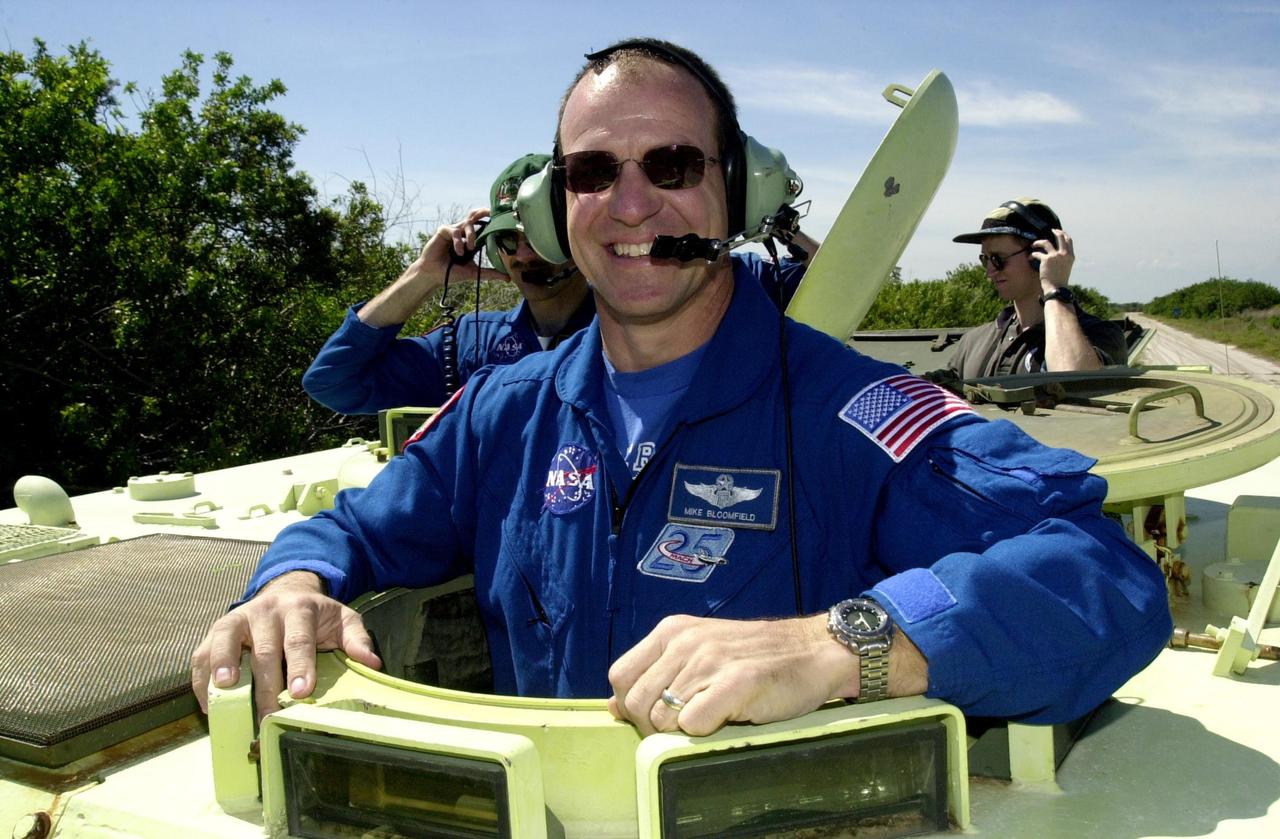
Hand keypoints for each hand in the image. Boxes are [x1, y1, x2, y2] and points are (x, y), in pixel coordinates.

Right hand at [190, 570, 381, 718]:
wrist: (287, 591)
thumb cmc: (316, 616)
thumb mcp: (342, 619)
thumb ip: (357, 639)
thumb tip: (373, 663)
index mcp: (300, 609)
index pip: (299, 639)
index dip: (300, 666)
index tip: (301, 692)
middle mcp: (266, 611)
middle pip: (264, 649)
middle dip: (266, 683)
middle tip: (269, 713)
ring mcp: (239, 618)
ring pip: (226, 640)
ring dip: (222, 666)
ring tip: (225, 692)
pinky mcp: (218, 629)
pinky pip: (203, 651)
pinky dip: (202, 676)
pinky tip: (208, 702)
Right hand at [417, 206, 506, 282]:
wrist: (434, 276)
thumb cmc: (452, 273)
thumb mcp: (475, 272)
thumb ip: (490, 273)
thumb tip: (508, 278)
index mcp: (471, 239)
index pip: (483, 226)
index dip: (491, 222)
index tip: (502, 220)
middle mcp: (463, 233)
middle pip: (474, 216)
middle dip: (483, 212)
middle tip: (492, 213)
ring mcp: (453, 230)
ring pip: (467, 223)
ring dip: (471, 235)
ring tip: (471, 248)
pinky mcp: (443, 231)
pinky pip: (455, 231)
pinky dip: (459, 242)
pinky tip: (459, 252)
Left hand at [607, 613, 856, 736]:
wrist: (813, 650)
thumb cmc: (754, 657)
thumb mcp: (697, 653)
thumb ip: (657, 675)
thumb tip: (614, 706)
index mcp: (672, 631)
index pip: (621, 676)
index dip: (632, 705)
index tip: (656, 714)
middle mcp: (686, 642)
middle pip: (637, 703)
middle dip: (653, 727)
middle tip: (686, 726)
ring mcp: (711, 660)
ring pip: (663, 719)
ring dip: (683, 731)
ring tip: (712, 718)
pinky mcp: (737, 682)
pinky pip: (694, 724)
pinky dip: (706, 732)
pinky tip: (727, 718)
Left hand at [1036, 228, 1074, 293]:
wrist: (1056, 288)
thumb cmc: (1059, 280)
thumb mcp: (1066, 268)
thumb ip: (1063, 259)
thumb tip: (1057, 253)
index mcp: (1070, 256)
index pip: (1069, 241)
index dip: (1063, 235)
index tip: (1059, 232)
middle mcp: (1064, 254)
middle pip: (1060, 237)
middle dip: (1056, 232)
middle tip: (1051, 230)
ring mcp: (1056, 256)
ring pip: (1046, 242)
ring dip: (1038, 242)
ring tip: (1034, 244)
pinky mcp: (1046, 260)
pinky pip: (1037, 253)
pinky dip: (1032, 255)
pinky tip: (1030, 257)